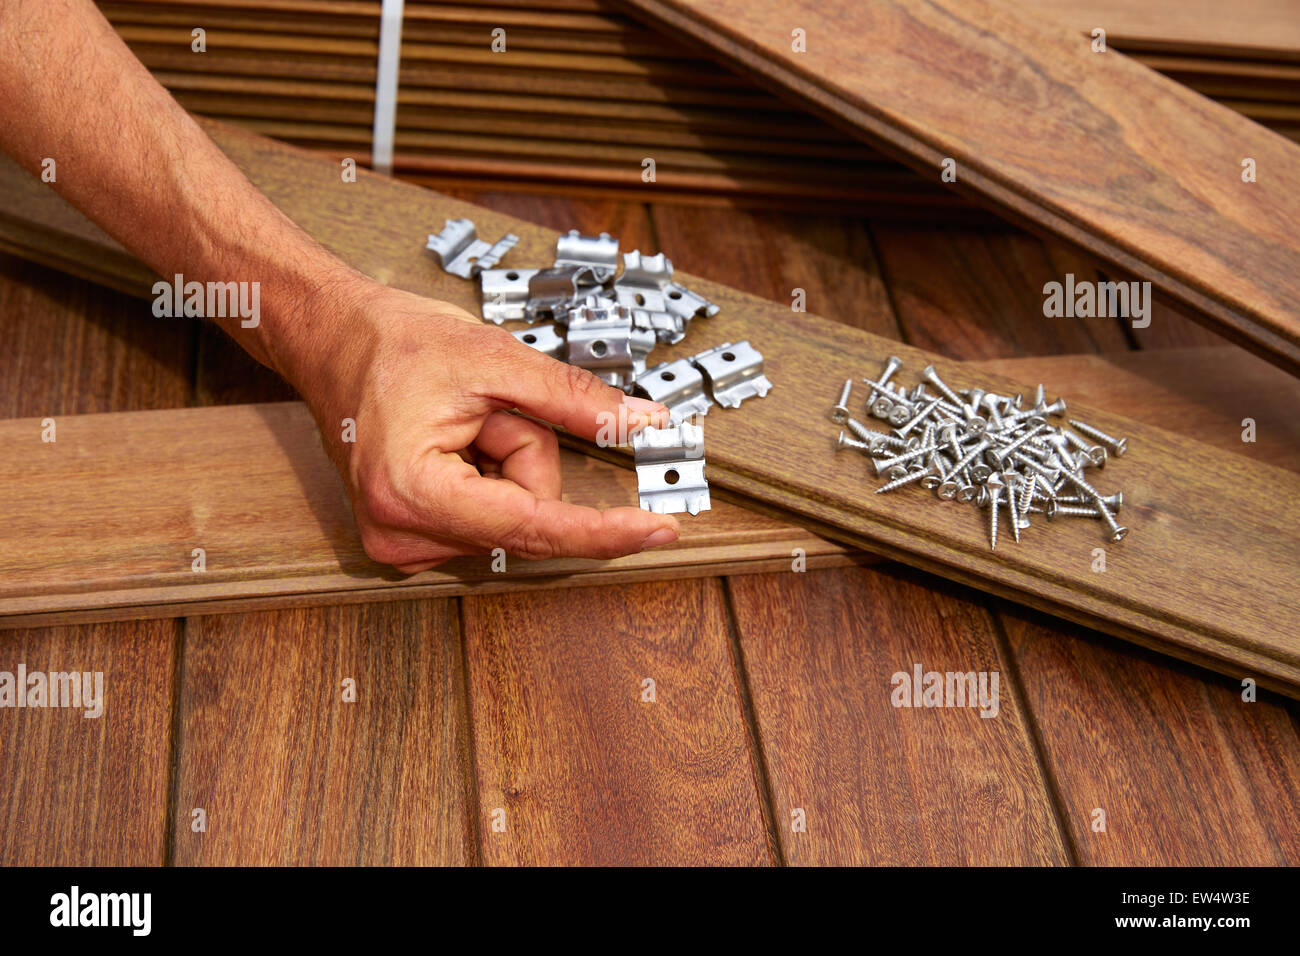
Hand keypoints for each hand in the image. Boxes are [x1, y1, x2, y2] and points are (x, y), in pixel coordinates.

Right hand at [286, 282, 680, 572]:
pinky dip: (489, 480)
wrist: (333, 340)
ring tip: (458, 423)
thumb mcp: (497, 359)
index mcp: (414, 492)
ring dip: (504, 466)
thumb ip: (575, 400)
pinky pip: (489, 522)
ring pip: (513, 519)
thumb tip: (644, 423)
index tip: (661, 532)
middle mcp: (402, 534)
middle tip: (484, 409)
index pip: (534, 527)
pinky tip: (452, 445)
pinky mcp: (410, 540)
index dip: (604, 531)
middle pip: (527, 517)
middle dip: (524, 456)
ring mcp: (401, 543)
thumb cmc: (395, 344)